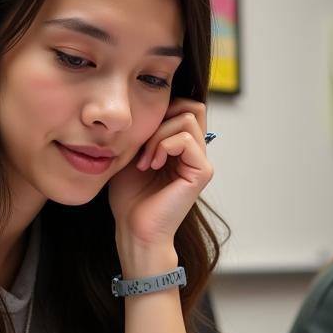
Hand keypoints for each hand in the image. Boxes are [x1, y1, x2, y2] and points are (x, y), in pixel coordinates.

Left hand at [108, 99, 211, 258]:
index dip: (161, 111)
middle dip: (162, 117)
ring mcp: (201, 162)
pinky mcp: (202, 172)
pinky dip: (164, 145)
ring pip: (188, 118)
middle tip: (143, 144)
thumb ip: (145, 130)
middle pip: (192, 106)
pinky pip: (186, 139)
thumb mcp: (132, 153)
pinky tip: (151, 164)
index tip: (138, 137)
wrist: (134, 228)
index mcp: (181, 147)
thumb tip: (148, 104)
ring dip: (159, 134)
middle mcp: (195, 152)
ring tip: (145, 159)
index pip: (183, 107)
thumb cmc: (129, 197)